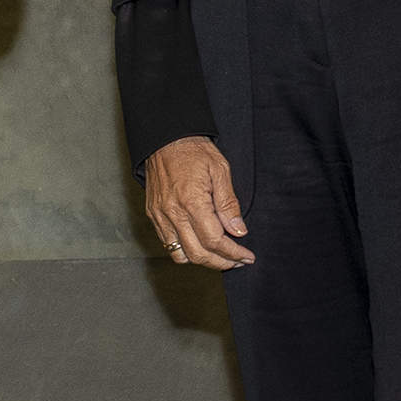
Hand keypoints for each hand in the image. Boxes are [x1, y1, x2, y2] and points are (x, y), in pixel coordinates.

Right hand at [144, 135, 252, 267]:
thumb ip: (229, 204)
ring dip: (202, 260)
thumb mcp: (220, 171)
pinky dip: (185, 250)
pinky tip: (200, 243)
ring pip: (180, 254)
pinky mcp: (153, 215)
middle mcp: (173, 213)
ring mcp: (160, 216)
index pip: (214, 240)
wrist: (164, 138)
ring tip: (220, 256)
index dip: (233, 253)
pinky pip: (168, 243)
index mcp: (191, 202)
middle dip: (221, 262)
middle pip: (198, 254)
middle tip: (237, 261)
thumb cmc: (193, 151)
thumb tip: (239, 230)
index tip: (247, 257)